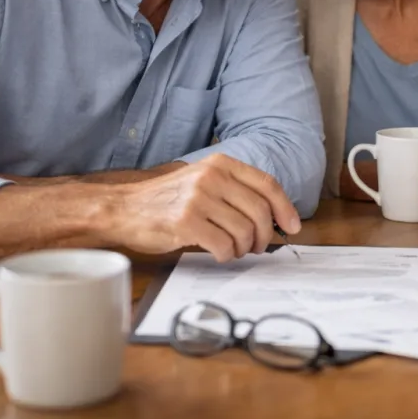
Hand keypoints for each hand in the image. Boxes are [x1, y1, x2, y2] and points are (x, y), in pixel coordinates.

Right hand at [111, 154, 299, 262]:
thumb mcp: (203, 181)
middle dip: (266, 235)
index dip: (286, 208)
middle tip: (259, 246)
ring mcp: (198, 199)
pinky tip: (220, 253)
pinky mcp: (186, 222)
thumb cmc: (167, 200)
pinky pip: (223, 245)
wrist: (124, 208)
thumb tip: (274, 216)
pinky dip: (227, 255)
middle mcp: (212, 177)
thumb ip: (234, 191)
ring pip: (244, 231)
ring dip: (245, 248)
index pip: (267, 185)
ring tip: (234, 249)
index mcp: (221, 164)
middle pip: (260, 211)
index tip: (293, 226)